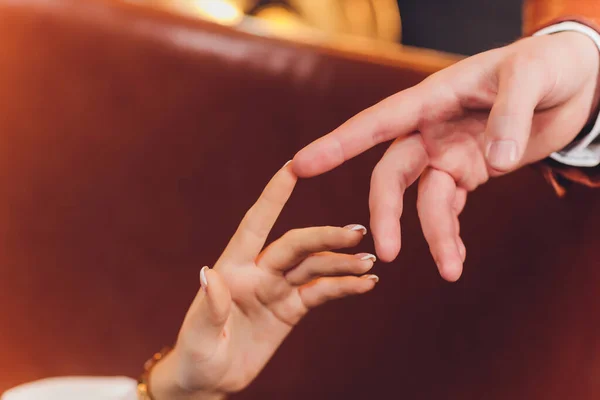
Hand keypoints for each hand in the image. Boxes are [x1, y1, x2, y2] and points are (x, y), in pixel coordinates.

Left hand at [149, 162, 377, 399]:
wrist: (211, 379)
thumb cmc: (196, 356)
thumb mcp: (197, 338)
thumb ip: (208, 307)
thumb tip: (207, 272)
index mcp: (232, 268)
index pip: (255, 224)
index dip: (273, 196)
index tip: (293, 166)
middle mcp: (259, 271)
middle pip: (296, 244)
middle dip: (325, 236)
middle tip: (357, 233)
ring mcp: (278, 288)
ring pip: (315, 266)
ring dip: (342, 263)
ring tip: (369, 263)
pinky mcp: (292, 308)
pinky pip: (322, 292)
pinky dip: (344, 287)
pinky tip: (365, 284)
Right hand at [292, 31, 599, 280]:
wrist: (571, 82)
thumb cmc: (546, 64)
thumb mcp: (531, 77)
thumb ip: (511, 116)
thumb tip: (497, 162)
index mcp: (431, 99)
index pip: (377, 123)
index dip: (338, 144)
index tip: (300, 166)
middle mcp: (429, 130)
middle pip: (392, 174)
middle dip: (385, 212)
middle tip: (385, 251)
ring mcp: (446, 154)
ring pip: (424, 200)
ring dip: (435, 236)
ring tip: (450, 270)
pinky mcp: (467, 172)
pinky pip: (451, 208)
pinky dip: (452, 235)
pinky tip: (455, 260)